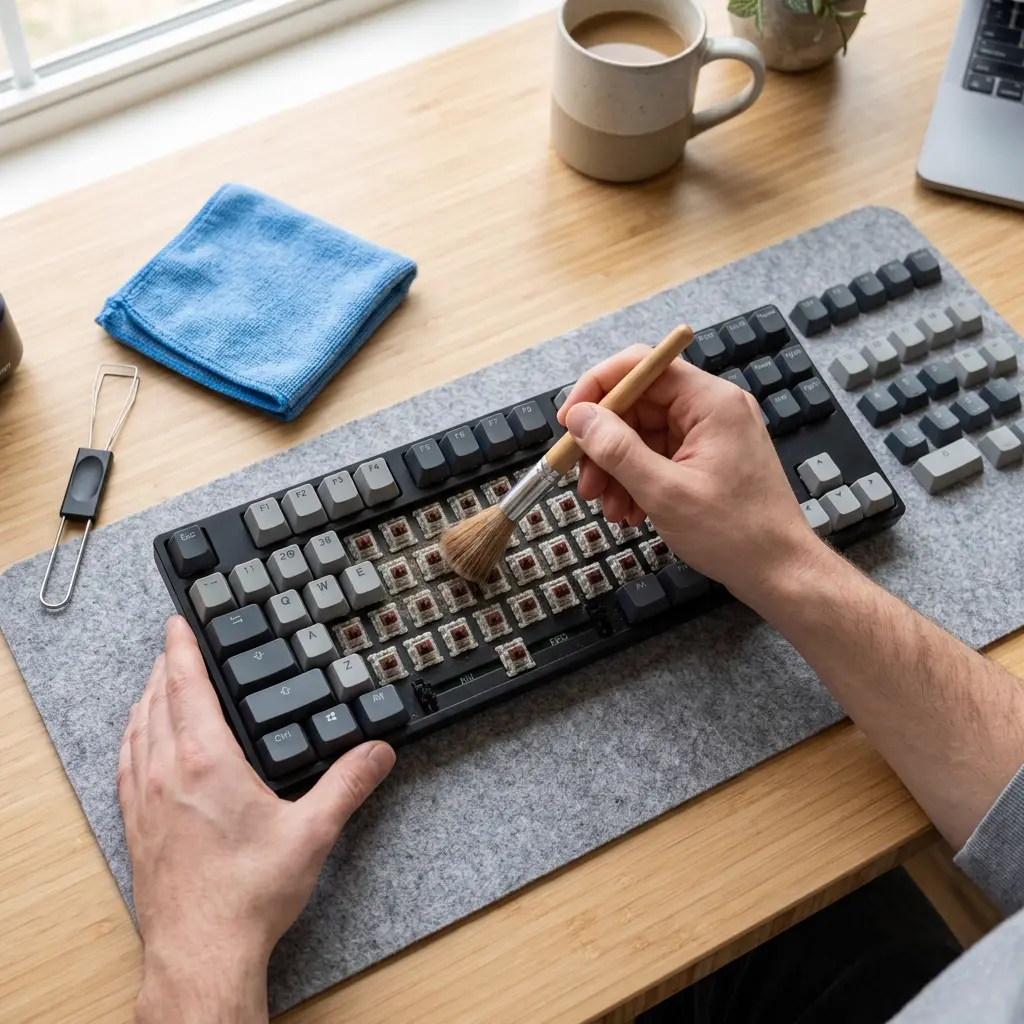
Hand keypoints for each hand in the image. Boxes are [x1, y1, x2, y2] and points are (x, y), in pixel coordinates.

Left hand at [118, 616, 394, 1023]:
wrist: (200, 952)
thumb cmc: (247, 894)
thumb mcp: (312, 832)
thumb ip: (348, 784)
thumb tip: (378, 752)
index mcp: (205, 761)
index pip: (186, 686)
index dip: (182, 649)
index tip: (178, 623)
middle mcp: (166, 771)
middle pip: (156, 699)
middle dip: (165, 665)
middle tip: (175, 644)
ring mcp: (143, 799)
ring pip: (136, 728)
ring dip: (146, 696)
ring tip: (157, 680)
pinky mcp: (135, 825)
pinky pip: (125, 761)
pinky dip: (132, 734)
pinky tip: (138, 738)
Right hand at [557, 345, 824, 603]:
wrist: (780, 572)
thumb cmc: (736, 533)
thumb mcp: (664, 492)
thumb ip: (617, 450)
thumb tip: (580, 417)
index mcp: (710, 402)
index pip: (641, 366)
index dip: (598, 388)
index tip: (569, 422)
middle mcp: (712, 409)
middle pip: (638, 404)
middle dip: (604, 443)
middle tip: (582, 480)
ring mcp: (710, 435)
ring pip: (643, 435)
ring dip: (616, 469)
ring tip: (607, 507)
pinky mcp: (707, 459)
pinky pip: (659, 457)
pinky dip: (637, 481)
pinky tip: (629, 512)